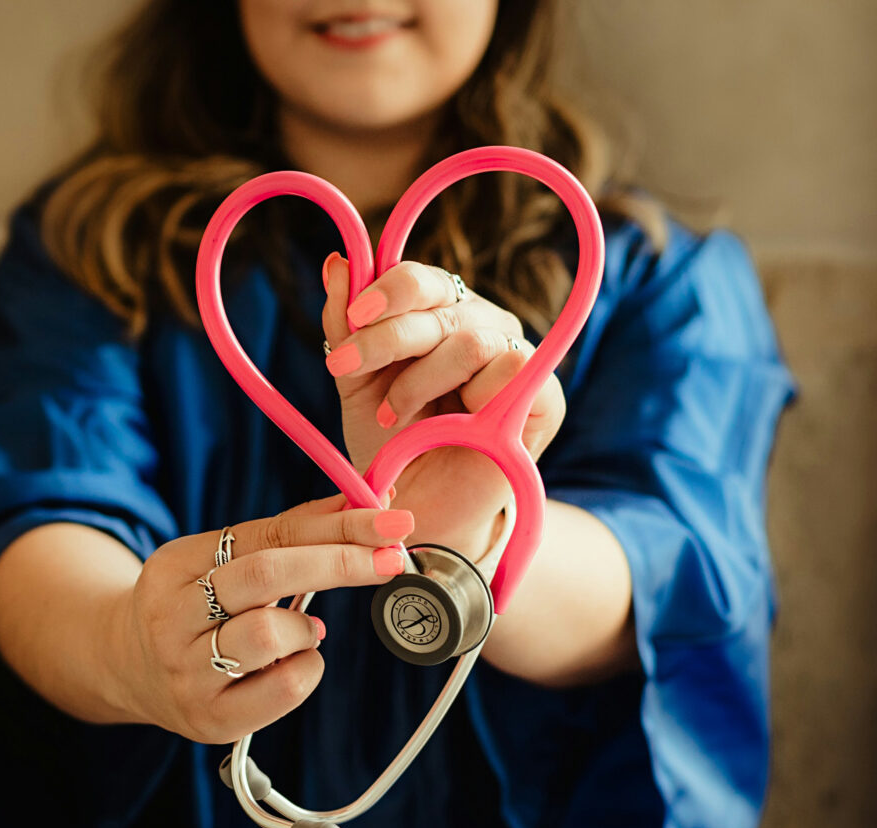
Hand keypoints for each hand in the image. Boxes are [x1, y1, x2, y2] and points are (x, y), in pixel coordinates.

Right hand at [111, 495, 413, 743]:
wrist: (126, 669)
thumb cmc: (195, 606)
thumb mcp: (222, 561)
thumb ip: (287, 534)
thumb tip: (360, 502)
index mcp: (175, 565)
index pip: (267, 534)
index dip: (335, 525)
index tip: (390, 520)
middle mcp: (171, 617)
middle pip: (265, 575)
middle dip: (340, 562)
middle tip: (392, 558)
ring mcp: (186, 673)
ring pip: (268, 635)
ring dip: (306, 627)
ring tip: (304, 630)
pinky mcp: (210, 719)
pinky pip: (282, 690)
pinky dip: (307, 668)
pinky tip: (295, 662)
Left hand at [321, 255, 564, 555]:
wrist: (419, 510)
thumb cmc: (393, 445)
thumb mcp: (357, 385)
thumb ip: (345, 327)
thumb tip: (337, 263)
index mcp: (440, 314)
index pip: (421, 279)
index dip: (387, 290)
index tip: (352, 320)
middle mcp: (481, 326)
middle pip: (441, 304)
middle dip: (386, 337)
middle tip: (346, 369)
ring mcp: (515, 357)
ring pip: (471, 340)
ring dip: (421, 380)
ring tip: (393, 416)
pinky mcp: (544, 397)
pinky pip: (513, 370)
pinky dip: (472, 398)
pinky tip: (451, 426)